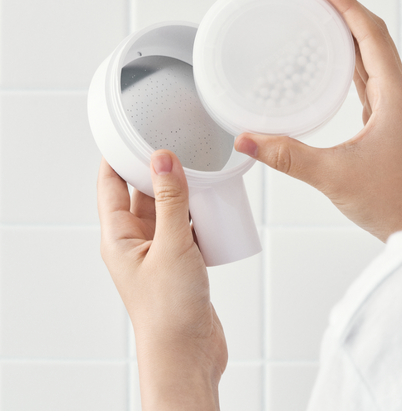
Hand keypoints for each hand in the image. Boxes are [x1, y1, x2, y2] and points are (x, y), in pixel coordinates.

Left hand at [97, 151, 225, 410]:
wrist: (188, 351)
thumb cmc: (169, 310)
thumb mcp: (171, 246)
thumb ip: (169, 201)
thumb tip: (162, 159)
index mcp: (118, 238)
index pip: (109, 186)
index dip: (116, 157)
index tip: (129, 131)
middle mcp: (135, 242)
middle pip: (139, 194)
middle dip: (153, 169)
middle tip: (172, 143)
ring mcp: (157, 251)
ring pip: (165, 209)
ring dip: (178, 191)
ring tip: (195, 168)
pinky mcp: (179, 260)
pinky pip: (184, 226)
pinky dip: (194, 212)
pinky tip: (210, 202)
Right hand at [235, 0, 401, 240]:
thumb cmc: (390, 201)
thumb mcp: (332, 175)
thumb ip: (286, 155)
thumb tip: (245, 139)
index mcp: (395, 96)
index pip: (370, 34)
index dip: (345, 6)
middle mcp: (400, 94)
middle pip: (372, 37)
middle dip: (343, 10)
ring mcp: (396, 106)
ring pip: (372, 56)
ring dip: (347, 32)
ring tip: (318, 17)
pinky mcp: (388, 119)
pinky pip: (369, 78)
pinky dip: (350, 61)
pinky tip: (331, 61)